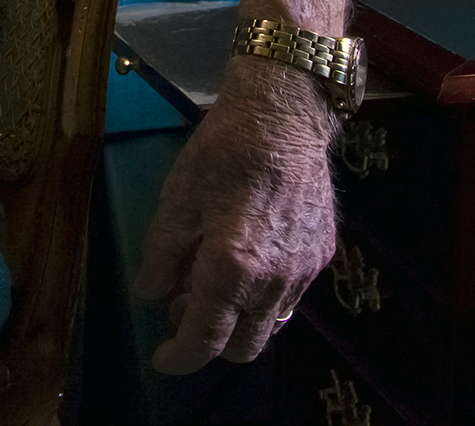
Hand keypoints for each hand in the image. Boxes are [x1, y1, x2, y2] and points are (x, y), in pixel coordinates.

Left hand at [133, 54, 338, 371]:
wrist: (284, 114)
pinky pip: (292, 297)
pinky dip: (265, 298)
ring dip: (240, 321)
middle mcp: (276, 281)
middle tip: (183, 308)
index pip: (207, 339)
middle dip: (211, 342)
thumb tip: (151, 294)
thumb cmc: (223, 151)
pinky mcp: (322, 253)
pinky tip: (248, 265)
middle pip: (245, 345)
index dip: (180, 356)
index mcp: (234, 269)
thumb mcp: (176, 200)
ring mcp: (305, 270)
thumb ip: (162, 256)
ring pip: (272, 324)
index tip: (162, 359)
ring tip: (212, 284)